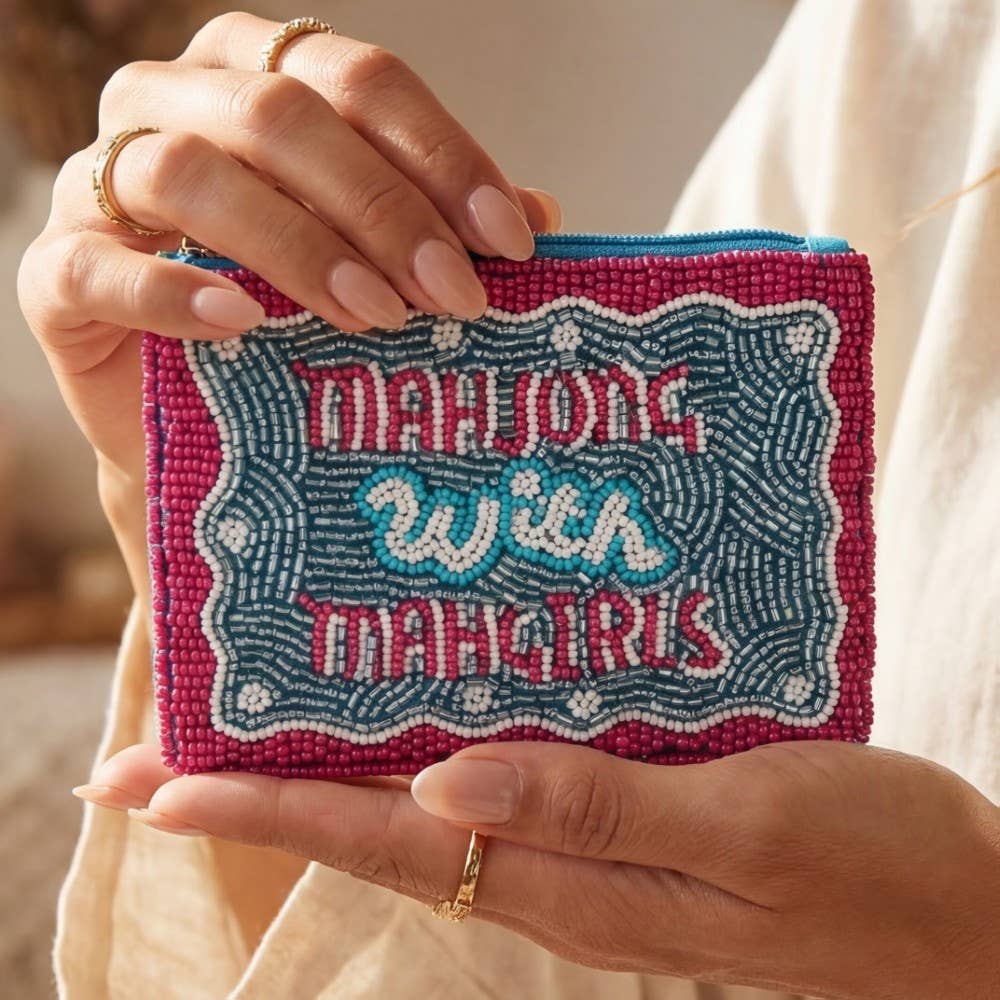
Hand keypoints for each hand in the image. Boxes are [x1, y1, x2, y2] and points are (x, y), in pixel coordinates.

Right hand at [17, 11, 559, 586]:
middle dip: (381, 208)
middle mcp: (176, 104)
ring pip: (188, 173)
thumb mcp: (383, 263)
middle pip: (279, 113)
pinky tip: (243, 324)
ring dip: (296, 245)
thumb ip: (444, 228)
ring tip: (372, 316)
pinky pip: (96, 266)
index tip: (509, 241)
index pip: (357, 77)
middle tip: (450, 297)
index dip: (440, 153)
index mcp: (262, 75)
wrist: (211, 415)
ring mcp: (99, 184)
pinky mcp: (57, 272)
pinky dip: (172, 292)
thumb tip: (540, 215)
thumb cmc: (303, 322)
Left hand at [74, 740, 998, 999]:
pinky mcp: (620, 826)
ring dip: (333, 772)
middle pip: (380, 829)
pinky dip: (429, 754)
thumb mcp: (745, 827)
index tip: (160, 784)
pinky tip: (416, 713)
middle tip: (161, 756)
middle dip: (263, 795)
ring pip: (426, 810)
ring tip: (256, 724)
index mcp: (571, 879)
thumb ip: (596, 812)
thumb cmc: (871, 866)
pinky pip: (495, 790)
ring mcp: (584, 854)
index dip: (270, 809)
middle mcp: (553, 871)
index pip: (389, 839)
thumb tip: (443, 783)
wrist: (955, 914)